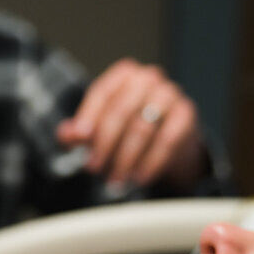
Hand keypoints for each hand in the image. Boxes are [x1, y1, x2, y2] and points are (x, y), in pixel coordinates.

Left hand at [57, 58, 204, 189]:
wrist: (170, 136)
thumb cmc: (128, 127)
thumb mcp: (100, 127)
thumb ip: (79, 130)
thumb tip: (66, 134)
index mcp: (123, 75)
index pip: (102, 92)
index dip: (89, 115)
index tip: (80, 138)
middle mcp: (147, 78)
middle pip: (121, 110)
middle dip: (105, 143)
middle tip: (93, 167)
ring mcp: (170, 94)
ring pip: (143, 127)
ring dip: (125, 158)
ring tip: (114, 179)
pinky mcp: (186, 114)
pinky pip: (167, 140)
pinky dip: (151, 162)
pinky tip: (139, 177)